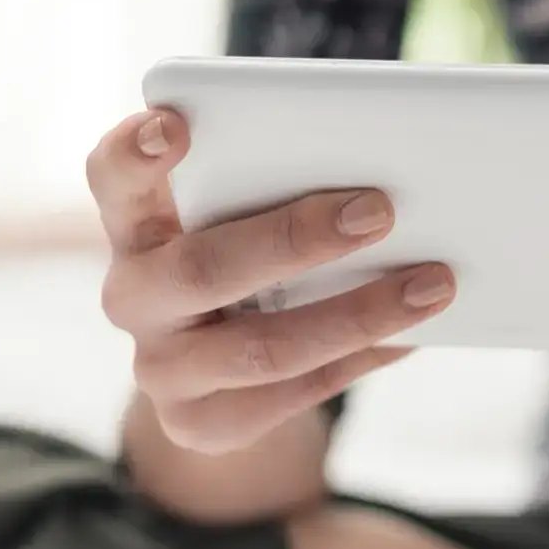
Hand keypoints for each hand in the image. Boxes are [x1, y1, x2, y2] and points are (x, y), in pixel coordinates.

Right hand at [88, 108, 455, 454]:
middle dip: (297, 238)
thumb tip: (396, 174)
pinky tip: (413, 334)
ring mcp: (161, 368)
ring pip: (264, 348)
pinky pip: (295, 393)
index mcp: (136, 227)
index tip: (174, 124)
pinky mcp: (201, 424)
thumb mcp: (245, 221)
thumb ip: (280, 192)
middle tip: (380, 209)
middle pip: (206, 267)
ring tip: (433, 284)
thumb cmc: (249, 261)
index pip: (115, 180)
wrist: (218, 373)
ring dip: (359, 314)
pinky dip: (362, 358)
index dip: (135, 153)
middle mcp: (134, 296)